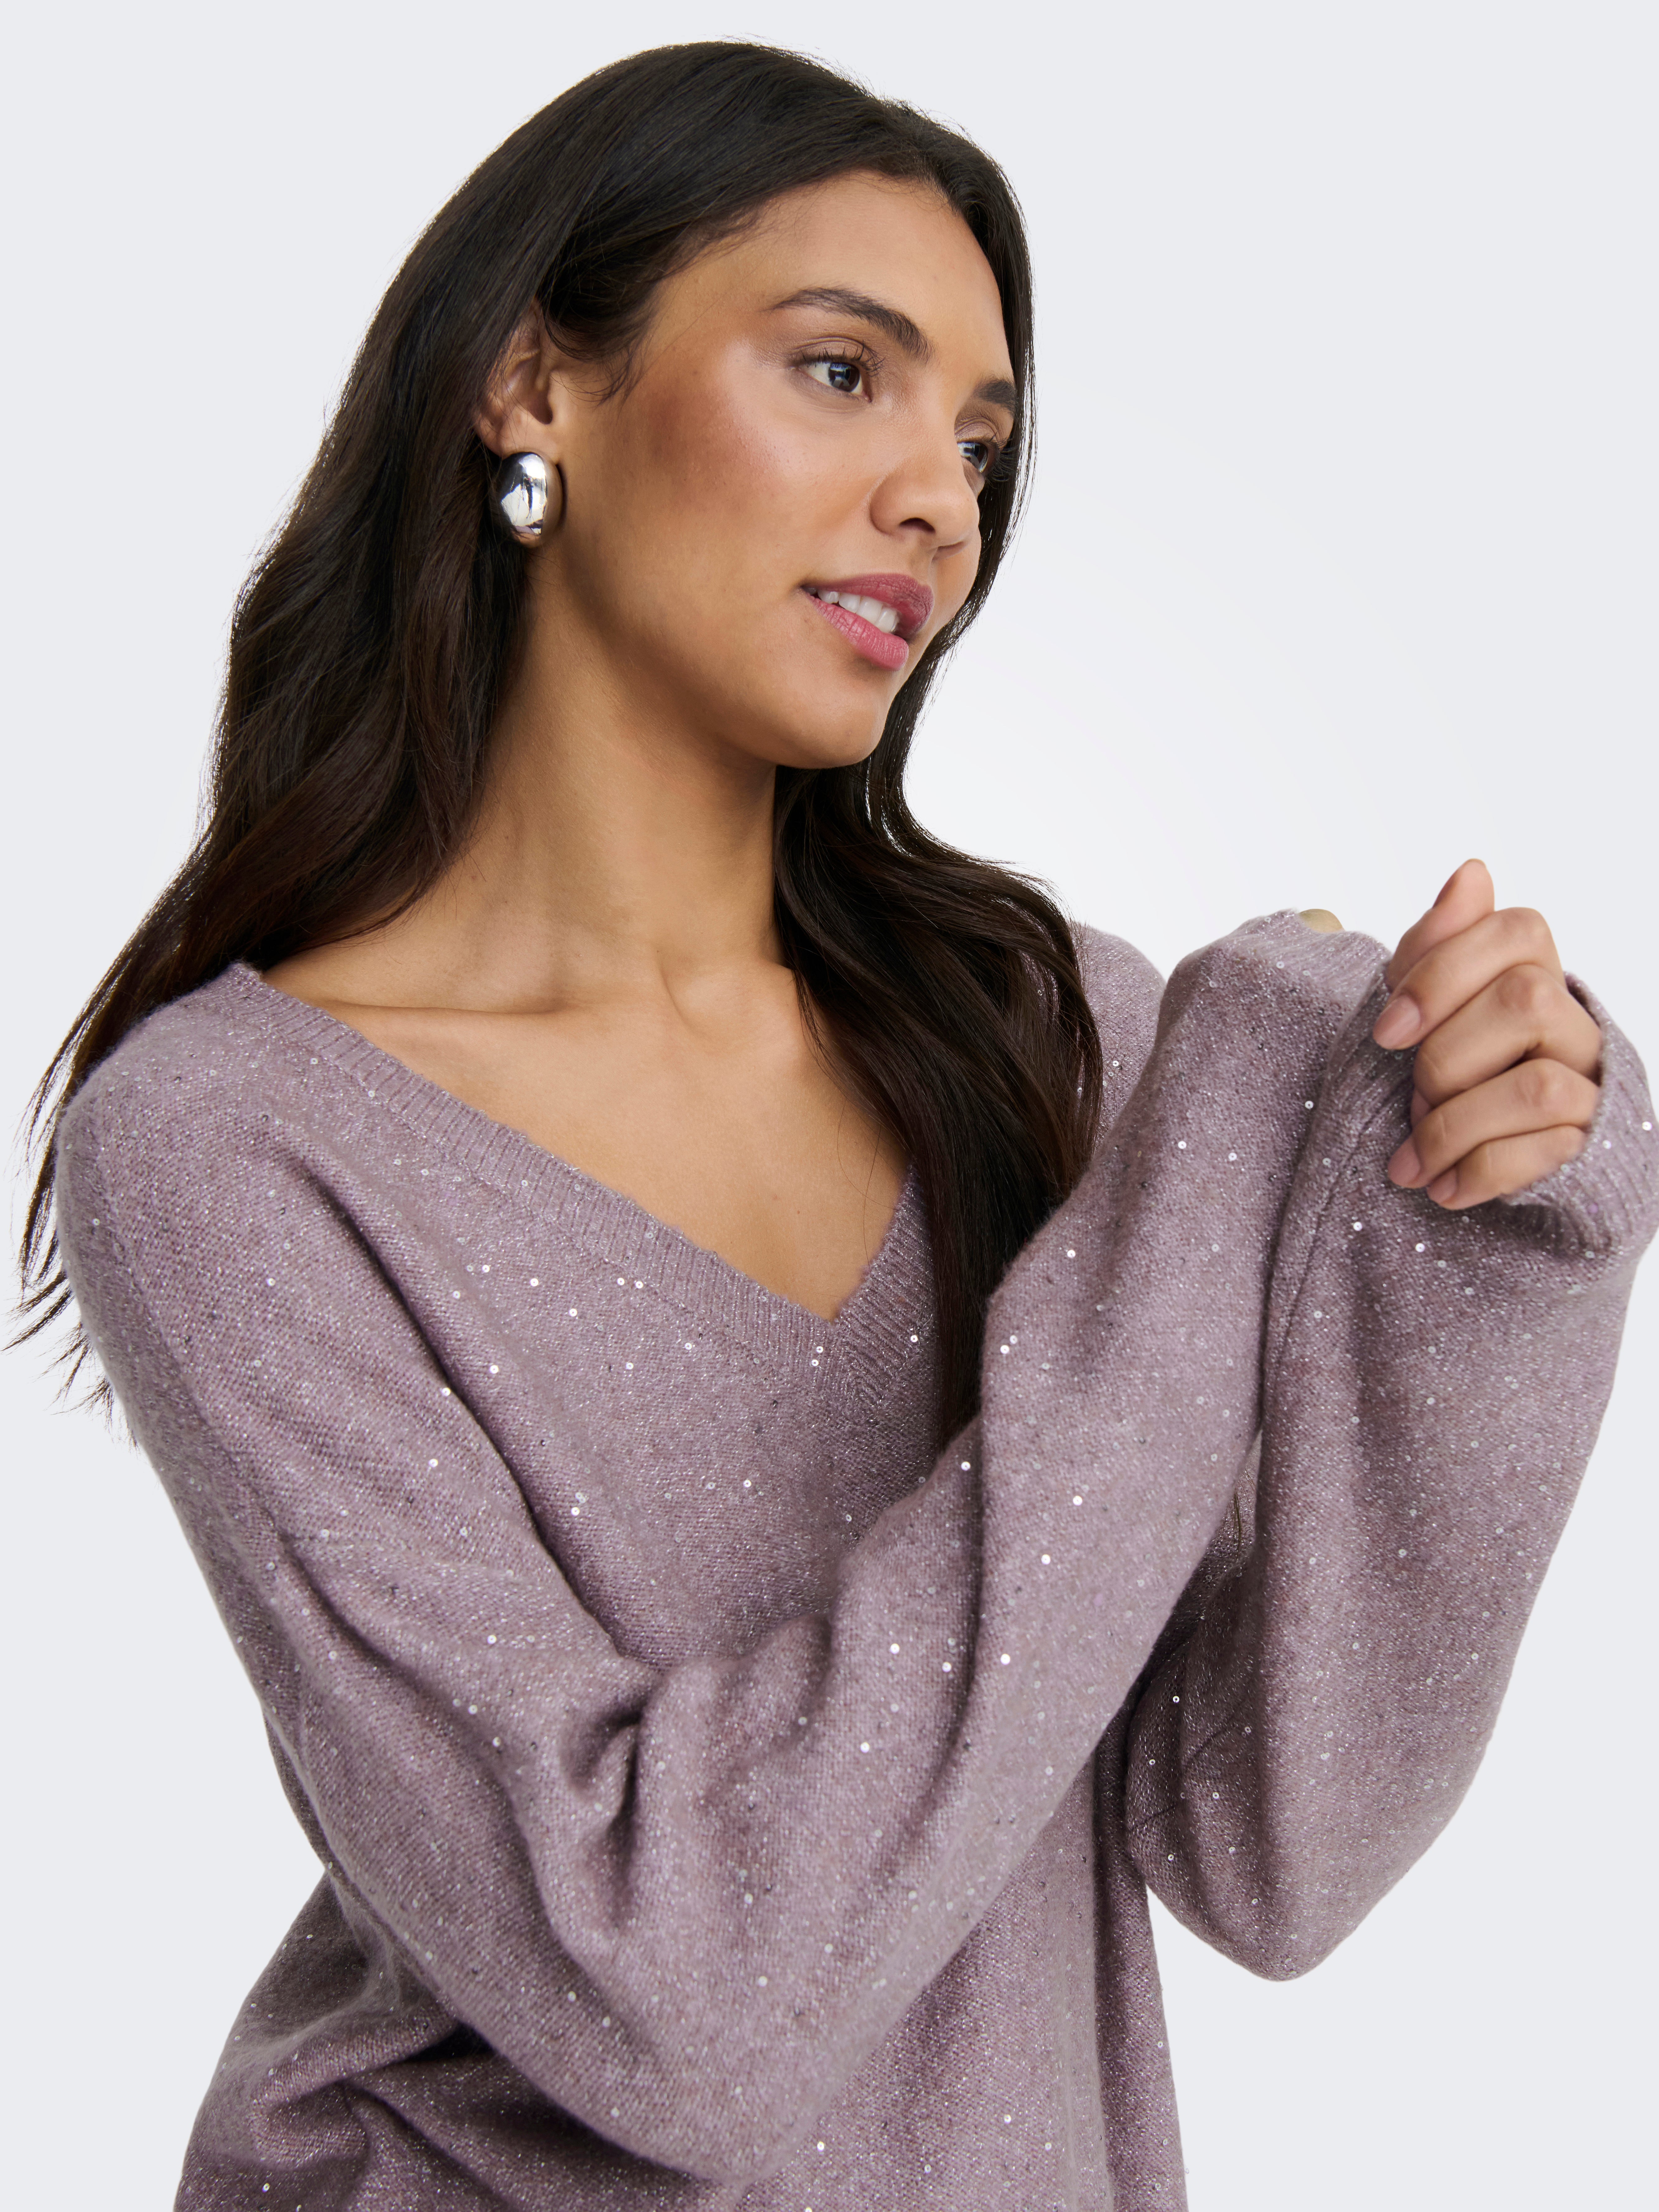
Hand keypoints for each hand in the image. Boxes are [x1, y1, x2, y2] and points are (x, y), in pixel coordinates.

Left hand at [1373, 859, 1601, 1207]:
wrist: (1483, 1163)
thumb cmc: (1448, 1072)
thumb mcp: (1422, 1010)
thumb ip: (1438, 945)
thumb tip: (1472, 871)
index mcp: (1535, 976)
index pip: (1518, 930)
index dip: (1443, 973)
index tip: (1385, 1030)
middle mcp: (1575, 1025)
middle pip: (1527, 1002)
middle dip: (1446, 1057)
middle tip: (1409, 1094)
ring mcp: (1589, 1086)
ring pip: (1536, 1086)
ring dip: (1454, 1124)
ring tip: (1415, 1156)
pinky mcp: (1588, 1148)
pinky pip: (1543, 1152)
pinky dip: (1477, 1172)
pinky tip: (1442, 1188)